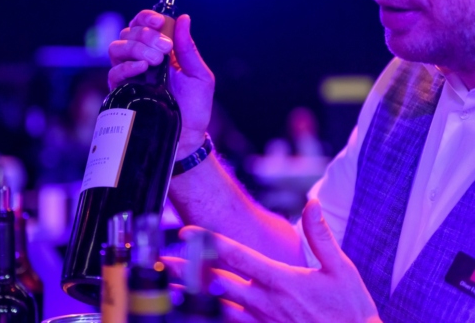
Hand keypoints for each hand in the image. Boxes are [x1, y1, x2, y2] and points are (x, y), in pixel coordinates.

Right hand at [108, 10, 214, 156]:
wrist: (188, 136)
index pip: (144, 24)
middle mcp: (142, 59)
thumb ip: (188, 49)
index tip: (159, 22)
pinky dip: (126, 66)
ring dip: (135, 48)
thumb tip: (184, 19)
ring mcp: (131, 75)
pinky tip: (142, 68)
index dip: (148, 18)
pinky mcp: (123, 92)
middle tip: (165, 49)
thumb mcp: (199, 75)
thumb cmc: (195, 107)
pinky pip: (114, 72)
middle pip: (129, 32)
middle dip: (146, 35)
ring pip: (117, 48)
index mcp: (161, 51)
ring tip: (155, 61)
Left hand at [166, 200, 380, 322]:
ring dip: (192, 297)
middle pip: (217, 282)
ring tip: (168, 290)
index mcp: (280, 280)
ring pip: (217, 308)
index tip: (185, 233)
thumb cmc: (349, 311)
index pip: (236, 256)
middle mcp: (265, 302)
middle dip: (188, 270)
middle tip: (162, 262)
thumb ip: (320, 235)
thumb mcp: (341, 269)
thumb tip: (311, 202)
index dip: (208, 242)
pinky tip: (196, 316)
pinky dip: (211, 320)